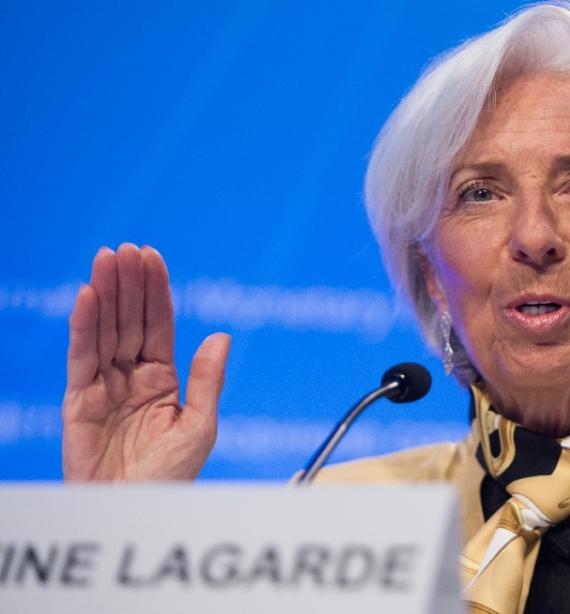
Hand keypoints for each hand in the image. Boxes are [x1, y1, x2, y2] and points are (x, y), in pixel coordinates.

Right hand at [62, 244, 230, 480]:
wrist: (135, 512)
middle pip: (129, 321)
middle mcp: (131, 378)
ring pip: (105, 332)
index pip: (158, 326)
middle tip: (127, 249)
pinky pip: (81, 359)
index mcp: (163, 380)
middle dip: (129, 285)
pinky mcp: (78, 402)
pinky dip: (83, 327)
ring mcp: (104, 388)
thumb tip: (221, 335)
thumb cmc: (171, 478)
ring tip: (107, 259)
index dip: (155, 292)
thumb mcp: (199, 426)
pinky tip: (88, 296)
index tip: (152, 257)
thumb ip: (206, 380)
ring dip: (106, 294)